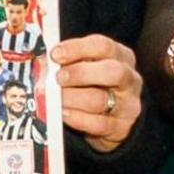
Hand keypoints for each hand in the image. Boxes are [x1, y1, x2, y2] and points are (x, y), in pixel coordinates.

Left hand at [54, 34, 144, 150]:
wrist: (111, 118)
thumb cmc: (94, 85)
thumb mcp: (87, 67)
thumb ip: (70, 62)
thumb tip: (44, 62)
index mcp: (121, 56)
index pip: (103, 46)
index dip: (77, 48)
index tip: (55, 54)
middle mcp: (130, 78)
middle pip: (111, 71)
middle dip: (80, 73)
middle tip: (58, 78)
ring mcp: (128, 104)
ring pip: (100, 100)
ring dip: (73, 98)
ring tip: (55, 99)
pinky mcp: (121, 127)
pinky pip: (99, 124)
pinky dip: (77, 118)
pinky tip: (64, 114)